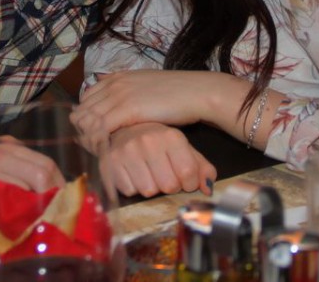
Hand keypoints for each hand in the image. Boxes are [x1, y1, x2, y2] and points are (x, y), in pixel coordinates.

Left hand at [74, 70, 247, 145]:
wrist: (195, 92)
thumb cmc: (175, 94)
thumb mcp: (145, 89)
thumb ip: (129, 94)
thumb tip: (118, 109)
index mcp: (117, 77)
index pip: (87, 97)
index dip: (84, 116)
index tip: (85, 132)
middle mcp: (114, 84)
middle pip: (84, 109)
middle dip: (81, 129)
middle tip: (84, 147)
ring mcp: (119, 95)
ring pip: (89, 119)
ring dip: (86, 137)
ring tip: (90, 153)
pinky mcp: (127, 110)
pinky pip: (101, 128)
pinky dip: (98, 141)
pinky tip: (100, 152)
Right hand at [101, 122, 215, 198]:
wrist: (124, 129)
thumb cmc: (157, 142)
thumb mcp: (182, 148)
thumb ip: (200, 167)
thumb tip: (208, 189)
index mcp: (171, 136)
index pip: (188, 173)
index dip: (189, 182)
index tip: (185, 179)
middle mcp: (148, 141)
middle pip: (169, 186)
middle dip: (170, 186)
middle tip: (164, 174)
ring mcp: (127, 151)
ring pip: (148, 191)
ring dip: (151, 187)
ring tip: (148, 173)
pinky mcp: (110, 162)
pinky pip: (129, 190)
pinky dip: (133, 186)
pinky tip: (133, 173)